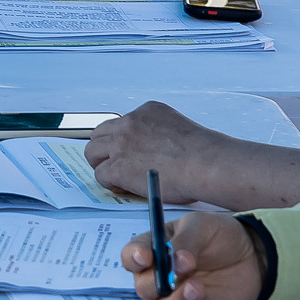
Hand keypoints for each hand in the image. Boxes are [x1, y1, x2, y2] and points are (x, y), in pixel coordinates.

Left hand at [85, 102, 226, 199]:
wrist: (207, 164)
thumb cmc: (204, 155)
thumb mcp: (179, 131)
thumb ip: (160, 136)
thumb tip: (156, 154)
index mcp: (147, 111)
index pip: (122, 123)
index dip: (122, 140)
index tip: (130, 153)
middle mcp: (130, 123)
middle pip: (100, 134)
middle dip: (104, 149)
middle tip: (113, 164)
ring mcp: (121, 144)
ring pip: (92, 152)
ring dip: (101, 164)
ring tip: (115, 178)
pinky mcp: (117, 166)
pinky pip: (100, 174)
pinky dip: (108, 183)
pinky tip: (122, 188)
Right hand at [120, 213, 262, 299]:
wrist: (252, 254)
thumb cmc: (218, 236)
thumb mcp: (201, 225)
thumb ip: (186, 240)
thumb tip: (177, 261)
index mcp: (155, 252)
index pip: (131, 257)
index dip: (133, 258)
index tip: (145, 257)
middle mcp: (160, 280)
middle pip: (144, 288)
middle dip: (156, 284)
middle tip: (177, 275)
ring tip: (197, 289)